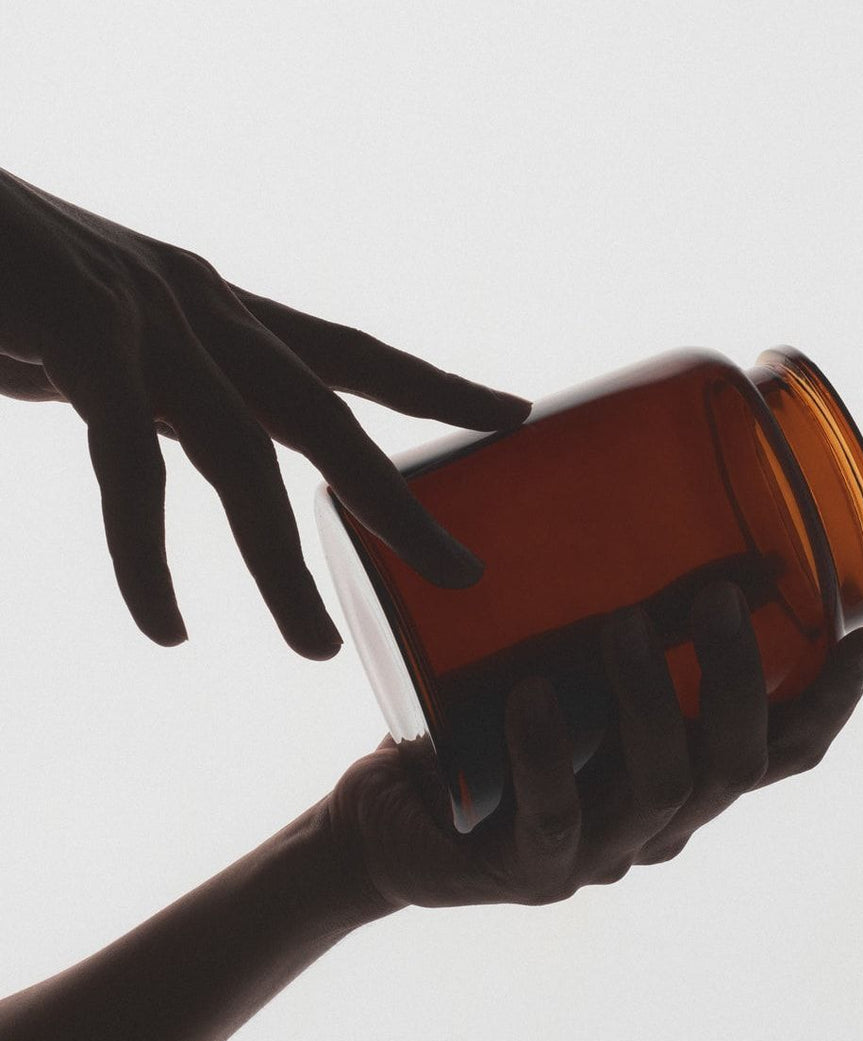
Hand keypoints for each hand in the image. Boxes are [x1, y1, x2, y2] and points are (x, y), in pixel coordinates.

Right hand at [0, 168, 529, 655]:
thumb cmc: (8, 270)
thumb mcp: (108, 334)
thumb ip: (156, 384)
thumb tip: (181, 430)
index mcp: (221, 310)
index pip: (351, 354)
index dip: (435, 385)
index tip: (513, 412)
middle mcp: (206, 308)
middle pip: (330, 417)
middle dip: (396, 501)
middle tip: (463, 574)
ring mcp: (150, 317)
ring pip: (244, 457)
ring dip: (281, 564)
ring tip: (317, 649)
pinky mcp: (83, 330)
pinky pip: (128, 466)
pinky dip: (146, 557)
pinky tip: (167, 628)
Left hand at [327, 582, 862, 910]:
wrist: (392, 818)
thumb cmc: (478, 727)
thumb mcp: (550, 663)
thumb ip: (596, 611)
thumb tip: (626, 495)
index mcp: (681, 773)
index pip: (781, 750)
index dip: (830, 700)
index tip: (861, 632)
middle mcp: (657, 821)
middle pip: (736, 763)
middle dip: (741, 678)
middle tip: (716, 598)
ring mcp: (599, 852)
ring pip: (663, 786)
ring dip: (655, 701)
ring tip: (625, 625)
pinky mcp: (528, 868)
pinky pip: (554, 815)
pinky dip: (549, 753)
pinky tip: (533, 696)